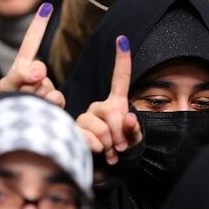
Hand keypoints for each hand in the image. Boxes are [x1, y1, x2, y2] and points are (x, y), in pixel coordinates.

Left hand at [0, 3, 64, 107]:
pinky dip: (47, 107)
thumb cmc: (3, 109)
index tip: (47, 5)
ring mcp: (48, 92)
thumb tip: (41, 69)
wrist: (12, 136)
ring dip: (37, 99)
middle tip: (20, 97)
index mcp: (23, 68)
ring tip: (27, 108)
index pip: (31, 42)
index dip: (39, 24)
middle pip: (42, 74)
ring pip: (50, 89)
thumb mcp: (6, 88)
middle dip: (30, 85)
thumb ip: (20, 74)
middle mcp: (38, 78)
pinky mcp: (56, 107)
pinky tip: (40, 114)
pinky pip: (57, 101)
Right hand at [75, 36, 142, 164]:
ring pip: (100, 128)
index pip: (119, 79)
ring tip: (110, 151)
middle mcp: (98, 107)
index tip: (122, 39)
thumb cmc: (121, 152)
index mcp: (115, 104)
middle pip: (111, 113)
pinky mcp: (75, 131)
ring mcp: (85, 118)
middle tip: (121, 146)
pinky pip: (90, 138)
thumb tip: (128, 118)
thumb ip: (133, 129)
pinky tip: (100, 153)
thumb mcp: (133, 140)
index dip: (122, 59)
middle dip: (120, 133)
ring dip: (110, 144)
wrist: (105, 170)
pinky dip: (99, 149)